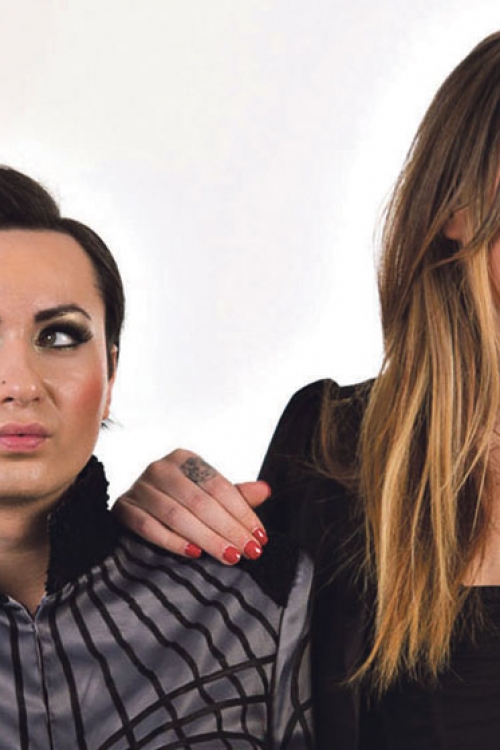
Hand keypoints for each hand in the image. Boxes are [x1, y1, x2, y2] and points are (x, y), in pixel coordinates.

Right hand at [112, 449, 270, 564]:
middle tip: (250, 552)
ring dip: (206, 539)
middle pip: (200, 502)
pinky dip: (172, 542)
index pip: (218, 486)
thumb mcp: (208, 496)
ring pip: (176, 516)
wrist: (136, 509)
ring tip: (230, 556)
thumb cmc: (180, 501)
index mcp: (184, 458)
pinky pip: (148, 527)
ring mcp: (139, 488)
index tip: (260, 537)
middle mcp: (160, 468)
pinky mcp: (123, 508)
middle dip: (229, 530)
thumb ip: (235, 496)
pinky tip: (194, 554)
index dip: (242, 512)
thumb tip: (265, 490)